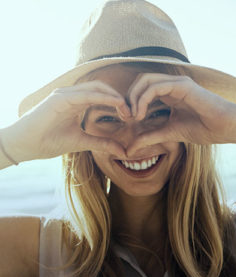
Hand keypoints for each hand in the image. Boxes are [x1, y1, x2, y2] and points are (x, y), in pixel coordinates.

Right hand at [1, 81, 130, 162]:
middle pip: (102, 88)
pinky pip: (85, 94)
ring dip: (113, 97)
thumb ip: (102, 143)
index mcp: (76, 102)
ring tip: (126, 109)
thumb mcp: (82, 142)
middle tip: (131, 113)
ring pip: (96, 88)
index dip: (117, 103)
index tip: (130, 116)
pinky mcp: (59, 98)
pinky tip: (115, 104)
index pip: (102, 95)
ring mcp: (65, 94)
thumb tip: (122, 151)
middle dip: (119, 98)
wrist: (26, 146)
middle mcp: (72, 95)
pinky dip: (102, 98)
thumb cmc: (49, 141)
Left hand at [126, 73, 235, 155]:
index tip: (128, 120)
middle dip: (128, 98)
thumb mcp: (168, 133)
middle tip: (126, 116)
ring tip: (134, 116)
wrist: (223, 128)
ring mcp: (177, 82)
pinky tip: (142, 114)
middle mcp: (171, 84)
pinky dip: (143, 99)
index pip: (141, 88)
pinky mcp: (182, 85)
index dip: (130, 102)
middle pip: (140, 81)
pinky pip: (155, 86)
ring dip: (134, 98)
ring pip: (145, 80)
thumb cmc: (202, 129)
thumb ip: (148, 137)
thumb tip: (129, 149)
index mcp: (168, 93)